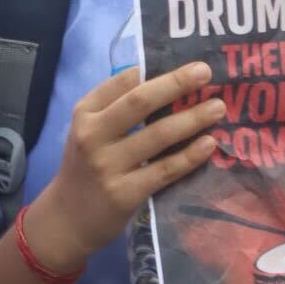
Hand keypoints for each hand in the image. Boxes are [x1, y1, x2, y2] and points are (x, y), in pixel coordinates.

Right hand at [27, 63, 224, 270]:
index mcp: (85, 114)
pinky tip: (209, 144)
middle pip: (140, 103)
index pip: (122, 82)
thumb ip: (114, 108)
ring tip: (218, 107)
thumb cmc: (85, 169)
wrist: (66, 219)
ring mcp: (108, 166)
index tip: (188, 64)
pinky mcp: (124, 193)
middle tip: (206, 73)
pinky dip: (190, 155)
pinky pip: (165, 170)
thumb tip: (160, 80)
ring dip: (193, 118)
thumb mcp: (87, 132)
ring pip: (158, 135)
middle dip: (176, 84)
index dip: (157, 71)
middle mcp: (93, 135)